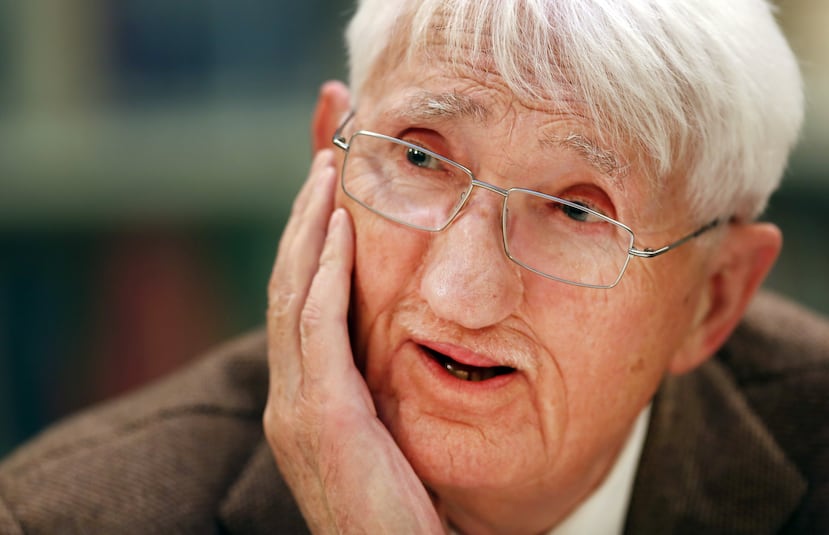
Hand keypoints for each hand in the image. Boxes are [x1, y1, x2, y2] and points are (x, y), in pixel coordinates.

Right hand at [264, 149, 444, 533]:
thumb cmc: (397, 510)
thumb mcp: (380, 436)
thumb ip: (371, 389)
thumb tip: (385, 352)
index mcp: (303, 401)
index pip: (298, 303)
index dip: (306, 244)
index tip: (326, 193)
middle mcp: (287, 398)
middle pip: (287, 287)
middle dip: (302, 221)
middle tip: (321, 160)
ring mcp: (296, 407)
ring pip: (293, 296)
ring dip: (308, 230)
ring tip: (325, 173)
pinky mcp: (321, 417)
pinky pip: (318, 326)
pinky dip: (324, 272)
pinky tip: (338, 228)